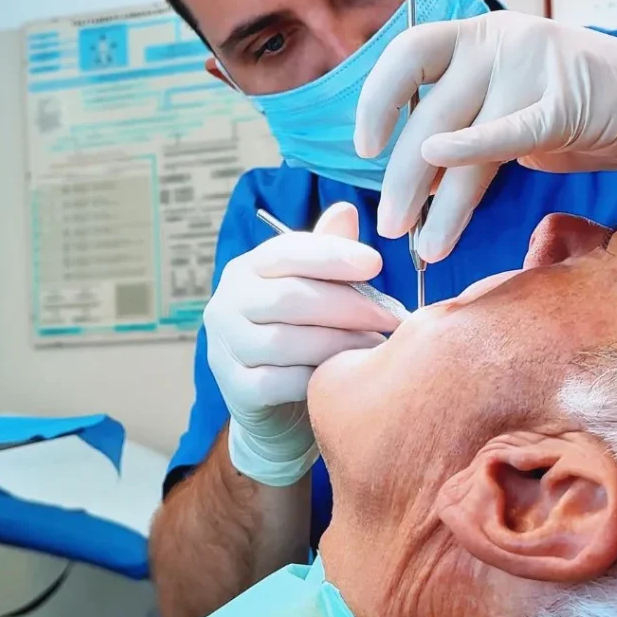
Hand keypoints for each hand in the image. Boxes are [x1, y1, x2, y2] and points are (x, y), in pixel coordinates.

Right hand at [204, 202, 399, 485]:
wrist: (274, 406)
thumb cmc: (300, 337)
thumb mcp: (312, 292)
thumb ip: (326, 255)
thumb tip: (347, 210)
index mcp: (246, 270)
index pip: (285, 252)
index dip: (331, 255)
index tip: (375, 263)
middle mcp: (227, 304)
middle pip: (289, 297)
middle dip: (348, 305)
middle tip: (391, 316)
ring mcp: (226, 348)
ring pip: (286, 341)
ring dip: (340, 343)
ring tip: (377, 346)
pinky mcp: (236, 389)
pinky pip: (281, 382)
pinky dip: (318, 377)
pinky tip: (345, 376)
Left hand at [354, 12, 616, 261]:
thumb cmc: (582, 110)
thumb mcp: (510, 110)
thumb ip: (463, 130)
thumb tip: (412, 178)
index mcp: (477, 36)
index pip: (408, 53)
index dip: (377, 100)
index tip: (364, 148)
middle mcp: (499, 41)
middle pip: (428, 111)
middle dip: (402, 177)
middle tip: (391, 226)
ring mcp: (534, 63)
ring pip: (462, 137)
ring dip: (437, 201)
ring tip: (422, 246)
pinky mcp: (570, 99)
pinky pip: (509, 136)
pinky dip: (471, 160)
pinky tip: (446, 205)